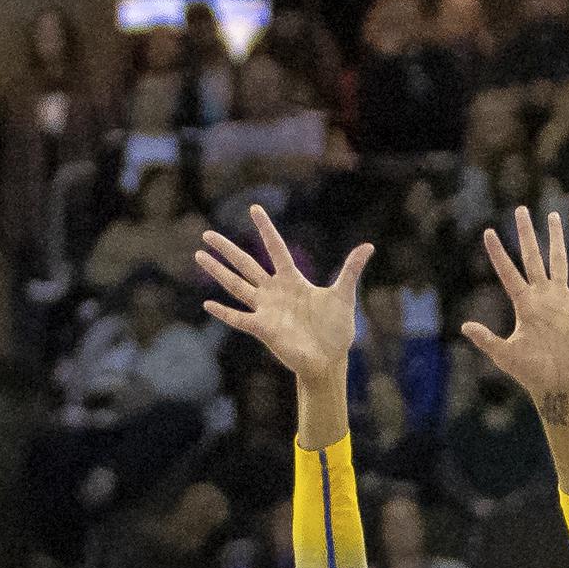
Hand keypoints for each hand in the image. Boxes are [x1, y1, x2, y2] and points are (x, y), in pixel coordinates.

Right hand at [196, 204, 370, 385]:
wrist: (329, 359)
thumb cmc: (336, 329)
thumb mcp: (344, 295)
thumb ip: (351, 269)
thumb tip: (369, 246)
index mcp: (293, 280)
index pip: (276, 248)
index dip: (265, 229)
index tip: (254, 208)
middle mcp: (275, 291)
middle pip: (246, 264)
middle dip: (227, 249)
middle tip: (207, 233)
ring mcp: (266, 309)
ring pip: (236, 286)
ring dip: (218, 272)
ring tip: (199, 256)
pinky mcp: (263, 329)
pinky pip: (239, 318)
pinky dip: (224, 313)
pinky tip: (207, 305)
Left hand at [463, 206, 568, 408]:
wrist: (557, 383)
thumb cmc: (530, 372)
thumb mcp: (506, 355)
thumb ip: (487, 339)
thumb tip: (465, 326)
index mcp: (523, 304)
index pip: (508, 272)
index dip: (498, 253)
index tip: (489, 231)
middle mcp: (541, 296)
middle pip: (532, 257)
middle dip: (526, 234)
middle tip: (520, 209)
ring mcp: (561, 299)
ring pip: (558, 261)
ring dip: (555, 239)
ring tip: (552, 215)